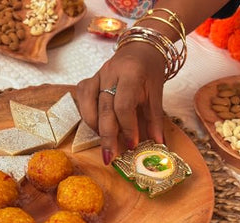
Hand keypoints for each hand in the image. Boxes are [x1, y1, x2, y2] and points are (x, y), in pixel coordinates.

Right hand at [76, 42, 165, 164]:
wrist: (140, 48)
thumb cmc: (149, 71)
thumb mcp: (157, 93)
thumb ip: (155, 119)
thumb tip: (157, 144)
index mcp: (131, 74)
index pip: (124, 106)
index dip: (127, 128)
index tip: (132, 145)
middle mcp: (109, 73)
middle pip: (104, 110)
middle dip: (107, 137)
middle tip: (110, 157)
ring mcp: (96, 76)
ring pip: (88, 107)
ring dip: (95, 128)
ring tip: (106, 141)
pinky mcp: (88, 80)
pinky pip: (82, 100)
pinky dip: (88, 116)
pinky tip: (97, 125)